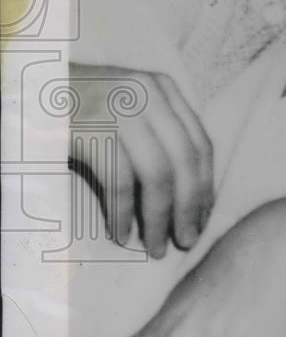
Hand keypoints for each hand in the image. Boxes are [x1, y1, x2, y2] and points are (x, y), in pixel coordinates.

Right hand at [68, 62, 213, 256]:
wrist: (28, 89)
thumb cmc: (80, 107)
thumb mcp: (129, 108)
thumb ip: (160, 135)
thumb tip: (190, 196)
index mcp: (163, 89)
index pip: (200, 144)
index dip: (205, 188)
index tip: (202, 219)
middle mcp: (148, 94)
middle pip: (185, 161)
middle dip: (189, 208)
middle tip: (187, 242)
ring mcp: (120, 108)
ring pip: (157, 174)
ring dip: (159, 218)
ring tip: (156, 247)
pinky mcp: (92, 127)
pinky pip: (118, 180)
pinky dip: (122, 212)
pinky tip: (121, 233)